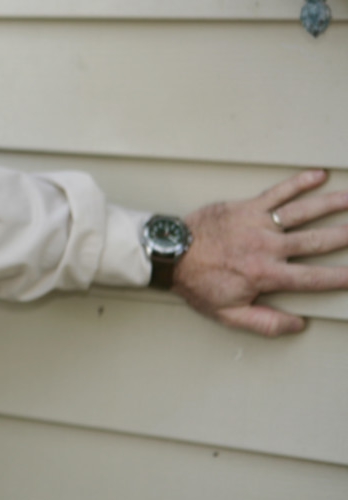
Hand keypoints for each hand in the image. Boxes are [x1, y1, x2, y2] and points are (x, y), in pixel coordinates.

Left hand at [174, 169, 347, 336]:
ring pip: (302, 212)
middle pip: (316, 241)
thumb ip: (264, 322)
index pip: (314, 278)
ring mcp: (256, 224)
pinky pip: (276, 193)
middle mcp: (266, 247)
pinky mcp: (245, 207)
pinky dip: (297, 183)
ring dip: (332, 204)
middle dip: (345, 236)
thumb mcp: (228, 313)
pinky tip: (317, 175)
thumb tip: (296, 325)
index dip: (340, 278)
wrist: (169, 253)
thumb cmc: (197, 283)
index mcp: (265, 275)